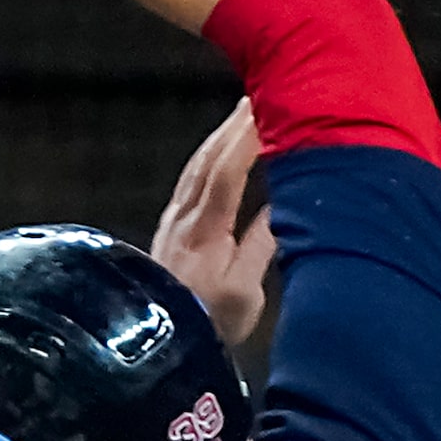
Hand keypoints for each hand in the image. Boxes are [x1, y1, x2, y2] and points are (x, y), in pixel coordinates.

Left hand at [151, 101, 275, 347]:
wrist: (156, 348)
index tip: (269, 106)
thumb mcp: (244, 294)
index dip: (248, 137)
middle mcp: (183, 221)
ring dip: (220, 137)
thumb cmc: (206, 326)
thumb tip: (283, 204)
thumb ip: (261, 245)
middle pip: (209, 160)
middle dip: (234, 124)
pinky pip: (191, 182)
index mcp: (205, 233)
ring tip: (243, 112)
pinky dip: (209, 158)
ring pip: (197, 168)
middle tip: (259, 93)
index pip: (228, 172)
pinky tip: (218, 154)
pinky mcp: (170, 231)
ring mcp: (173, 224)